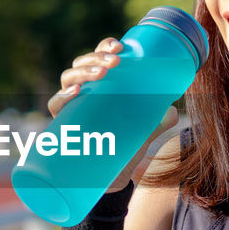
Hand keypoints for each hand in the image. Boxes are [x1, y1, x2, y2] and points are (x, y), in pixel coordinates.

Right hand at [45, 38, 178, 192]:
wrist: (109, 183)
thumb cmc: (123, 151)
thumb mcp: (142, 135)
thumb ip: (157, 123)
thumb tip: (172, 110)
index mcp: (100, 89)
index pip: (98, 59)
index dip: (104, 47)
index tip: (120, 46)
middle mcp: (82, 95)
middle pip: (81, 65)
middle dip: (95, 58)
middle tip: (115, 62)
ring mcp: (70, 109)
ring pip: (67, 80)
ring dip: (82, 72)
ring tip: (101, 74)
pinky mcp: (62, 126)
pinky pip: (56, 107)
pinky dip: (63, 97)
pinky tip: (74, 93)